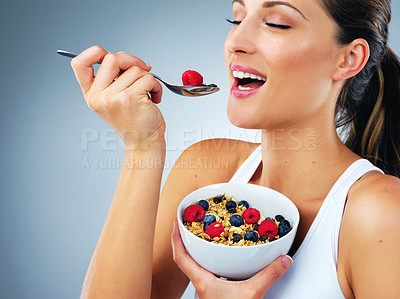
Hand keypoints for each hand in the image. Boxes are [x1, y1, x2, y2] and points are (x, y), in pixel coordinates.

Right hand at [71, 46, 164, 150]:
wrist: (144, 142)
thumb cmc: (134, 120)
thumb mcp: (114, 100)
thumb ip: (112, 79)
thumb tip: (125, 57)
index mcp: (92, 94)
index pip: (79, 64)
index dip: (93, 53)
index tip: (109, 55)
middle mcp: (99, 96)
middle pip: (111, 58)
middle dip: (132, 60)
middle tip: (144, 69)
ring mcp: (113, 98)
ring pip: (134, 69)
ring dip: (148, 78)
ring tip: (148, 93)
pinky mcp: (130, 98)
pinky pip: (148, 78)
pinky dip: (156, 86)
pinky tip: (154, 98)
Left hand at [171, 221, 291, 298]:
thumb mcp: (252, 294)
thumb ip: (268, 276)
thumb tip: (282, 260)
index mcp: (203, 281)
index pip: (180, 257)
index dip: (176, 239)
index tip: (176, 223)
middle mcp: (202, 284)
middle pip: (185, 259)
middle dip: (185, 241)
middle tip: (188, 226)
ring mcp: (208, 289)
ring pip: (196, 266)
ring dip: (197, 251)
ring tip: (202, 237)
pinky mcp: (215, 293)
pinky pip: (208, 273)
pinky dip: (211, 262)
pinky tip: (221, 258)